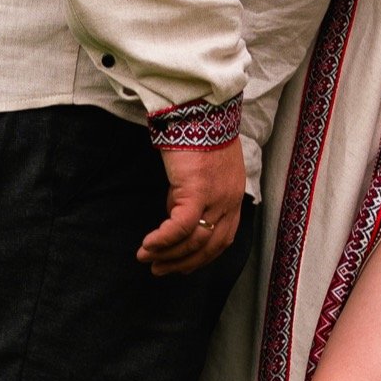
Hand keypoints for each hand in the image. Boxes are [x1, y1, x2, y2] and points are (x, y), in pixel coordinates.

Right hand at [139, 141, 245, 276]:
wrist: (200, 110)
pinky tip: (148, 246)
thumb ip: (195, 193)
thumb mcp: (203, 170)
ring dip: (168, 255)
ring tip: (147, 259)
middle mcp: (229, 201)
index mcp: (233, 196)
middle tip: (160, 270)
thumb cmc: (199, 133)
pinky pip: (180, 227)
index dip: (202, 256)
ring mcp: (216, 198)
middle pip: (209, 246)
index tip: (182, 265)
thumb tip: (175, 211)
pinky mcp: (197, 191)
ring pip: (194, 241)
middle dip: (183, 263)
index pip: (223, 239)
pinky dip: (163, 240)